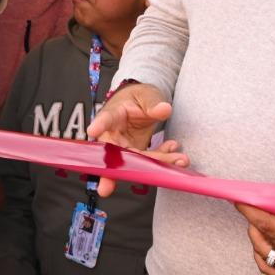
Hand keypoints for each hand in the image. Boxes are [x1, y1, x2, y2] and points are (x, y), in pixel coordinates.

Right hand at [86, 82, 171, 196]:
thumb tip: (164, 109)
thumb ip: (154, 102)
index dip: (99, 125)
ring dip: (157, 165)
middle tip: (133, 179)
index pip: (105, 119)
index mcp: (112, 114)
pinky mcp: (136, 155)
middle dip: (123, 169)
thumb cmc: (138, 98)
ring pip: (135, 163)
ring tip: (180, 160)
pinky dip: (163, 160)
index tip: (93, 130)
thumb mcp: (146, 94)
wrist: (142, 106)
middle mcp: (113, 135)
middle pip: (115, 153)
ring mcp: (124, 148)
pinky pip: (148, 162)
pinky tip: (174, 149)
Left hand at [236, 187, 274, 274]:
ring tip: (259, 225)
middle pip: (263, 236)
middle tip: (253, 208)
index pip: (266, 223)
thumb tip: (269, 194)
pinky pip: (271, 270)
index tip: (237, 200)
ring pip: (264, 252)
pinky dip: (261, 257)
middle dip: (253, 220)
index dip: (249, 211)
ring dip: (256, 237)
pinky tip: (261, 244)